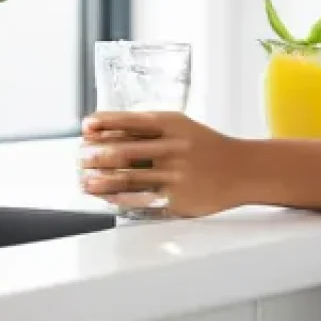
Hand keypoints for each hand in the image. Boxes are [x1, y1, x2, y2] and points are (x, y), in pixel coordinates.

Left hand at [80, 111, 247, 217]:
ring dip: (100, 180)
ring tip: (83, 180)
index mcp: (173, 124)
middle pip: (124, 150)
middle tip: (79, 157)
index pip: (131, 121)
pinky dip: (119, 198)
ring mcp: (175, 174)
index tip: (85, 127)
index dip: (104, 123)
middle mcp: (173, 147)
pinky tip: (106, 197)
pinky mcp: (177, 198)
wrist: (241, 169)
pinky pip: (141, 199)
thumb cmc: (206, 147)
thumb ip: (150, 128)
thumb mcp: (182, 127)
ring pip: (128, 177)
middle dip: (96, 154)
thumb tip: (109, 131)